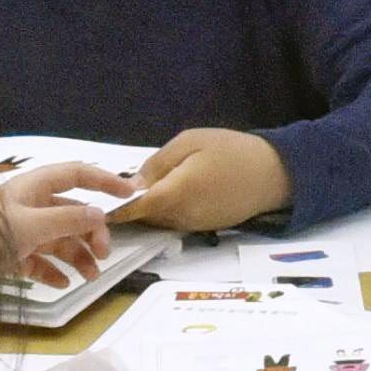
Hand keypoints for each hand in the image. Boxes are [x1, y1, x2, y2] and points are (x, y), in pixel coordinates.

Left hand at [0, 162, 129, 288]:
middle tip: (103, 255)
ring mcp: (22, 230)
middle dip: (92, 234)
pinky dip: (54, 271)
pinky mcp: (12, 253)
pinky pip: (41, 260)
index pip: (76, 174)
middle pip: (74, 213)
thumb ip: (69, 219)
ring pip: (61, 239)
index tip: (131, 193)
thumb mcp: (33, 225)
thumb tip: (100, 215)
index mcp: (34, 187)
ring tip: (89, 277)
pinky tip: (63, 283)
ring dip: (79, 257)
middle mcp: (30, 205)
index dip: (104, 180)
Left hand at [120, 130, 292, 234]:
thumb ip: (158, 163)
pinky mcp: (204, 229)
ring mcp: (193, 226)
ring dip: (146, 211)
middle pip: (143, 217)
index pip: (134, 207)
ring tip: (140, 190)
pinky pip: (174, 221)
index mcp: (176, 192)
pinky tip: (170, 194)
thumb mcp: (191, 141)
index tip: (94, 204)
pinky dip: (165, 212)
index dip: (112, 207)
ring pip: (157, 221)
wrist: (276, 174)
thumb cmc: (233, 150)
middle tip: (111, 192)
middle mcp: (182, 216)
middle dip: (127, 208)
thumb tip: (131, 184)